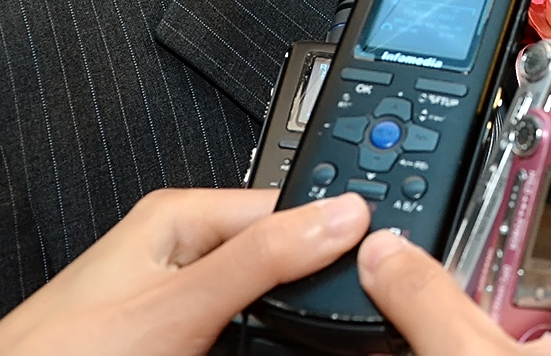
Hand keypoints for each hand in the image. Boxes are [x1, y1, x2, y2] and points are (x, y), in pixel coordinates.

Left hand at [0, 190, 368, 355]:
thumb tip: (340, 215)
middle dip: (312, 291)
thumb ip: (261, 259)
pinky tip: (270, 355)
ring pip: (262, 307)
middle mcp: (178, 252)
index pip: (286, 208)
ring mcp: (175, 302)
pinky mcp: (171, 341)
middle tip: (352, 322)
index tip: (380, 266)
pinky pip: (236, 335)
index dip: (336, 238)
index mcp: (178, 217)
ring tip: (317, 341)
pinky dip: (258, 346)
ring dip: (287, 326)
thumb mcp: (178, 306)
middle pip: (279, 261)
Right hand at [360, 227, 550, 354]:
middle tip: (450, 303)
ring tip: (447, 343)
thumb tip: (388, 254)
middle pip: (535, 271)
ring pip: (522, 322)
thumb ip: (427, 300)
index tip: (462, 217)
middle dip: (481, 284)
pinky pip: (526, 355)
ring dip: (474, 327)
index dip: (510, 215)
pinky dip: (484, 354)